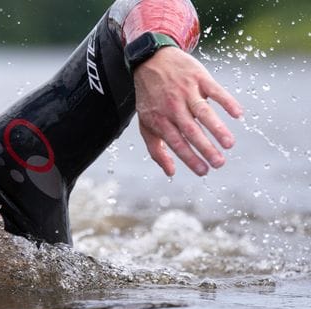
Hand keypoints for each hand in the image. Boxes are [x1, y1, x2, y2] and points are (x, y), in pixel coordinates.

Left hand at [133, 46, 242, 175]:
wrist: (151, 59)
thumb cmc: (150, 97)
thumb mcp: (146, 123)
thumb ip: (157, 149)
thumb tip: (171, 172)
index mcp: (160, 119)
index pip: (176, 142)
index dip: (190, 157)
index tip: (203, 171)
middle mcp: (172, 106)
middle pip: (191, 130)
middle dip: (205, 148)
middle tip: (220, 163)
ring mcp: (186, 91)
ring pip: (203, 112)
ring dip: (217, 128)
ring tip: (229, 144)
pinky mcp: (199, 77)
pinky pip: (215, 90)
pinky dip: (227, 102)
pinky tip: (238, 114)